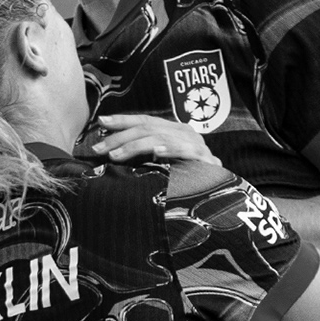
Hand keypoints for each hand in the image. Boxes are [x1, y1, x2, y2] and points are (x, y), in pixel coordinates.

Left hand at [90, 113, 226, 175]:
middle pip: (148, 127)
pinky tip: (155, 152)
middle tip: (99, 147)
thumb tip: (114, 154)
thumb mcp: (163, 168)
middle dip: (120, 136)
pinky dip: (169, 149)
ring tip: (115, 156)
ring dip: (134, 146)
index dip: (123, 120)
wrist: (220, 200)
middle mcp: (186, 133)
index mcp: (175, 132)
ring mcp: (196, 145)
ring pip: (160, 137)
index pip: (146, 120)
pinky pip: (184, 151)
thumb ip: (146, 157)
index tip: (101, 122)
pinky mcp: (205, 160)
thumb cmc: (188, 186)